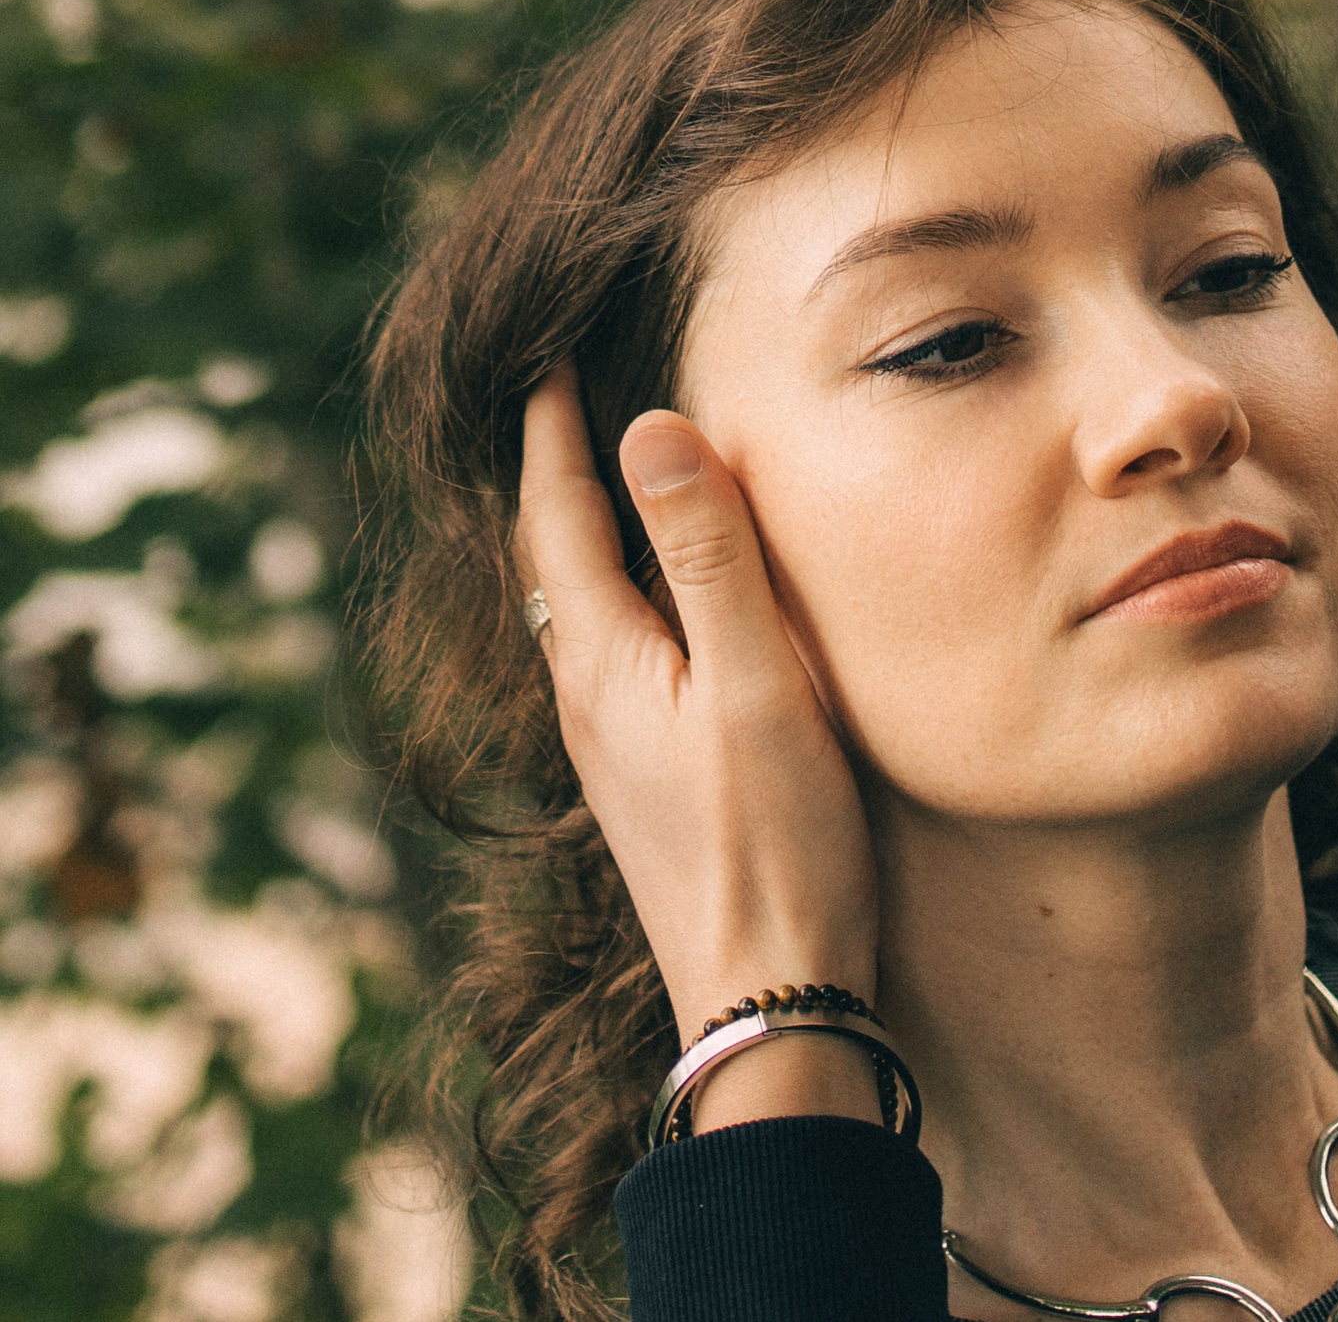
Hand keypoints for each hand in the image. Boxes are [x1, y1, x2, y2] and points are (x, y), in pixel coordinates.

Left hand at [516, 368, 883, 1127]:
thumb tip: (650, 430)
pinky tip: (655, 605)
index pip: (555, 517)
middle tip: (563, 394)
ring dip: (582, 533)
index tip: (546, 355)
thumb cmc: (777, 841)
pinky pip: (612, 653)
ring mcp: (612, 748)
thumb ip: (709, 557)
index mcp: (601, 663)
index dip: (551, 431)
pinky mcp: (647, 781)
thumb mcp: (756, 683)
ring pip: (578, 610)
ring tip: (603, 478)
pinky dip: (619, 592)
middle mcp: (586, 700)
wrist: (770, 995)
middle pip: (550, 560)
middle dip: (553, 472)